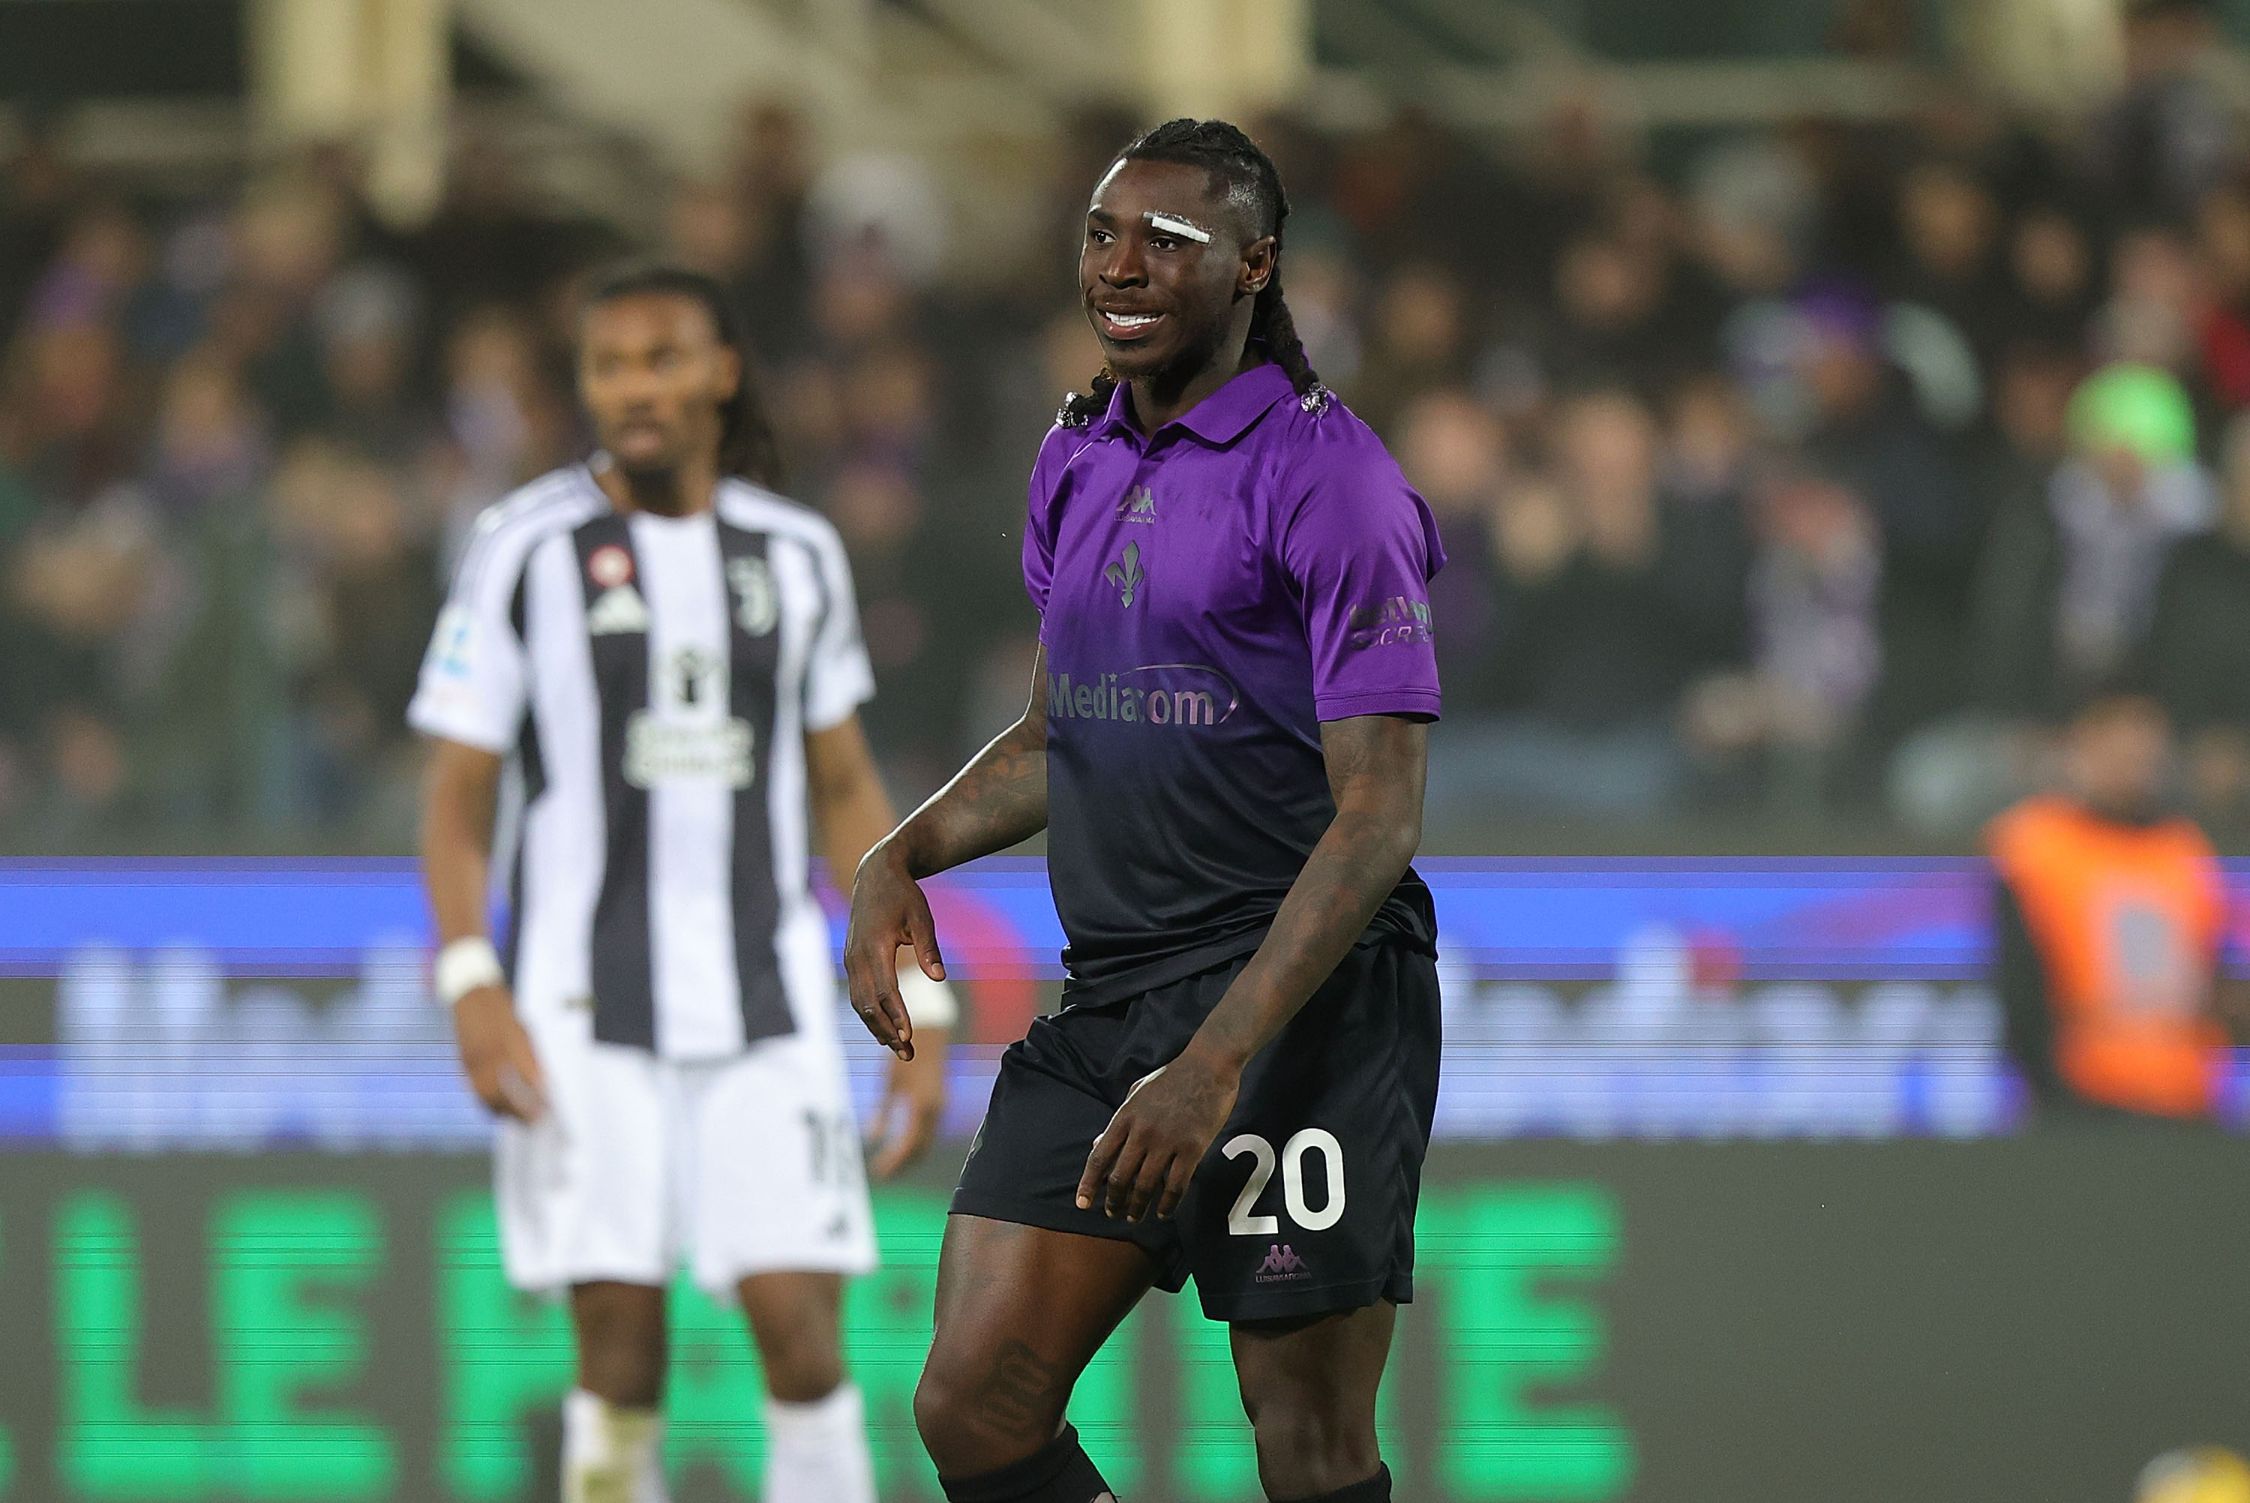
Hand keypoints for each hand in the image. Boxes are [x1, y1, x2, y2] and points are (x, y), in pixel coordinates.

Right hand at [452, 986, 547, 1121]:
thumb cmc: (502, 1012)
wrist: (470, 994)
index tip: (546, 1113)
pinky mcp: (464, 1064)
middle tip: (536, 1122)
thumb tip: (542, 1086)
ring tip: (520, 1119)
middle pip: (505, 1095)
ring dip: (504, 1112)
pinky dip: (488, 1103)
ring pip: (487, 1097)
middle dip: (520, 1112)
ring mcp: (473, 1061)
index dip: (535, 1100)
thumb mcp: (524, 1032)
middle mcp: (489, 1056)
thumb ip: (531, 1060)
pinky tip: (500, 1109)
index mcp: (509, 1046)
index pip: (525, 1083)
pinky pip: (476, 1091)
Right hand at [843, 839, 946, 1060]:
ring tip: (899, 1048)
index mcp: (875, 946)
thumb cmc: (904, 896)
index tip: (909, 1036)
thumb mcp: (921, 917)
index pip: (885, 990)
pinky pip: (857, 994)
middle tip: (908, 1053)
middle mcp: (857, 956)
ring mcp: (850, 959)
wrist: (875, 875)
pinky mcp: (850, 960)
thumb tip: (940, 977)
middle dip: (888, 1031)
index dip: (897, 1015)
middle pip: (869, 1004)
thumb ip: (929, 948)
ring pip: (860, 1003)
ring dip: (877, 1027)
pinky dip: (870, 1014)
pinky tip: (885, 1029)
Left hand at [867, 1028, 948, 1178]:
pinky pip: (928, 1132)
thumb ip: (882, 1112)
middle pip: (919, 1149)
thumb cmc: (903, 1056)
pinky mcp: (938, 1104)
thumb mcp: (889, 1084)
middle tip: (883, 1175)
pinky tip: (901, 1147)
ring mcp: (939, 1108)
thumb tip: (872, 1138)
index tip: (878, 1172)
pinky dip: (915, 1144)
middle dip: (902, 1164)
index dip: (894, 1161)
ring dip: (909, 1156)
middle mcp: (934, 1111)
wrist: (928, 1036)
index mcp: (921, 1107)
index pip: (908, 1145)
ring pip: (925, 1142)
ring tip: (889, 1165)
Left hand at [1077, 1047, 1241, 1223]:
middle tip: (1113, 1214)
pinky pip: (1176, 1185)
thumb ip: (1118, 1121)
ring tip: (1135, 1217)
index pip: (1099, 1158)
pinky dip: (1167, 1204)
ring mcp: (1168, 1141)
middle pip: (1120, 1178)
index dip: (1089, 1184)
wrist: (1208, 1065)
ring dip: (1138, 1207)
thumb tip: (1099, 1146)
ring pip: (1146, 1186)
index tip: (1082, 1203)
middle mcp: (1142, 1132)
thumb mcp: (1136, 1093)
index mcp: (1125, 1116)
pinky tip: (1164, 1212)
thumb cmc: (1171, 1078)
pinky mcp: (1193, 1148)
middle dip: (1114, 1201)